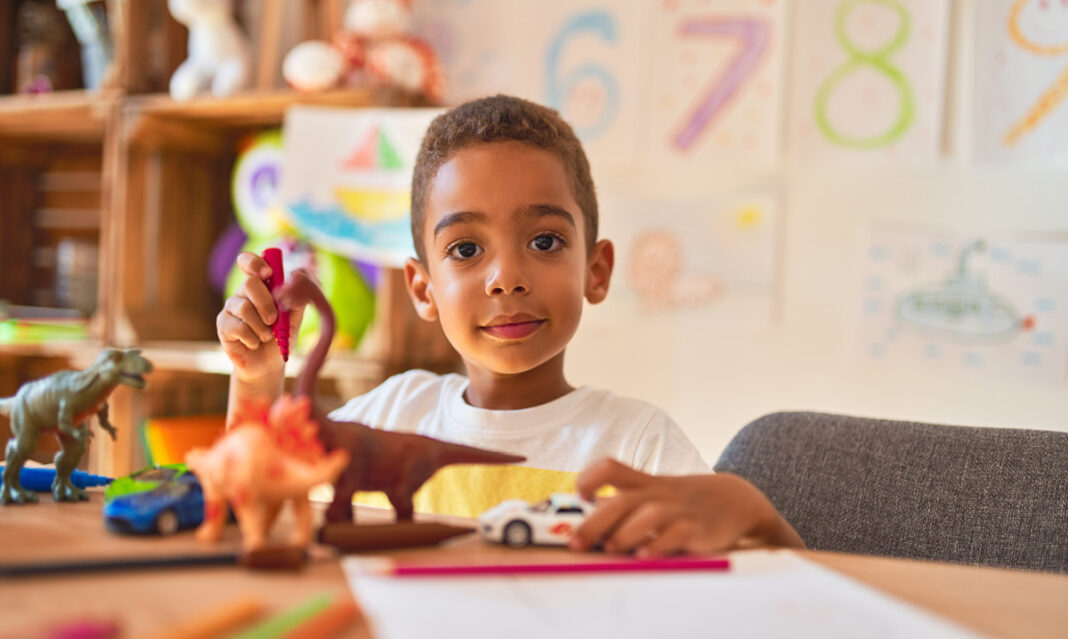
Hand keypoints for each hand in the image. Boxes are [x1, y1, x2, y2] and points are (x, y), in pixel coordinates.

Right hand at [216, 251, 304, 380]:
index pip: (248, 261)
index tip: (268, 273)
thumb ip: (299, 296)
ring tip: (267, 337)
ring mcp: (231, 308)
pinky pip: (237, 327)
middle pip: (249, 283)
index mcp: (261, 285)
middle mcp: (243, 293)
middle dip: (266, 303)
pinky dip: (252, 338)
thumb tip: (296, 279)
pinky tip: (254, 343)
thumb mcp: (296, 316)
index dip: (255, 262)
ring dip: (261, 326)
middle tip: (274, 320)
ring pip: (244, 307)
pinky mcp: (223, 325)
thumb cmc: (282, 336)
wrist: (268, 364)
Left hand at [569, 459, 802, 557]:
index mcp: (643, 484)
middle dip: (594, 523)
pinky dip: (660, 544)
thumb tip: (584, 526)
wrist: (737, 501)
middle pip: (621, 501)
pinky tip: (646, 555)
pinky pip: (677, 534)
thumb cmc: (683, 503)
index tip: (579, 497)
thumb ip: (625, 506)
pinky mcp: (698, 528)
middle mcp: (657, 494)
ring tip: (611, 549)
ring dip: (626, 532)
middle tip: (576, 544)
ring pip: (648, 515)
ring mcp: (678, 510)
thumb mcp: (655, 496)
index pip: (610, 468)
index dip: (589, 479)